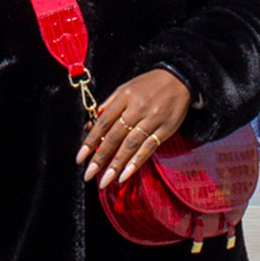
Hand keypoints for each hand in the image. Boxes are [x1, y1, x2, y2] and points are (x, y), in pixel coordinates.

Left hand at [76, 69, 190, 189]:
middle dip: (100, 157)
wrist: (179, 79)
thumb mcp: (125, 88)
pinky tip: (125, 174)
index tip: (80, 157)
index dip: (90, 141)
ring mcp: (152, 119)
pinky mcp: (165, 129)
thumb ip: (109, 105)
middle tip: (88, 174)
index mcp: (124, 97)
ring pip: (131, 145)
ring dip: (117, 164)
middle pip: (115, 136)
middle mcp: (136, 109)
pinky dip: (136, 162)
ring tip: (106, 180)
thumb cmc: (148, 85)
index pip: (103, 122)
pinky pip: (148, 147)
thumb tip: (92, 123)